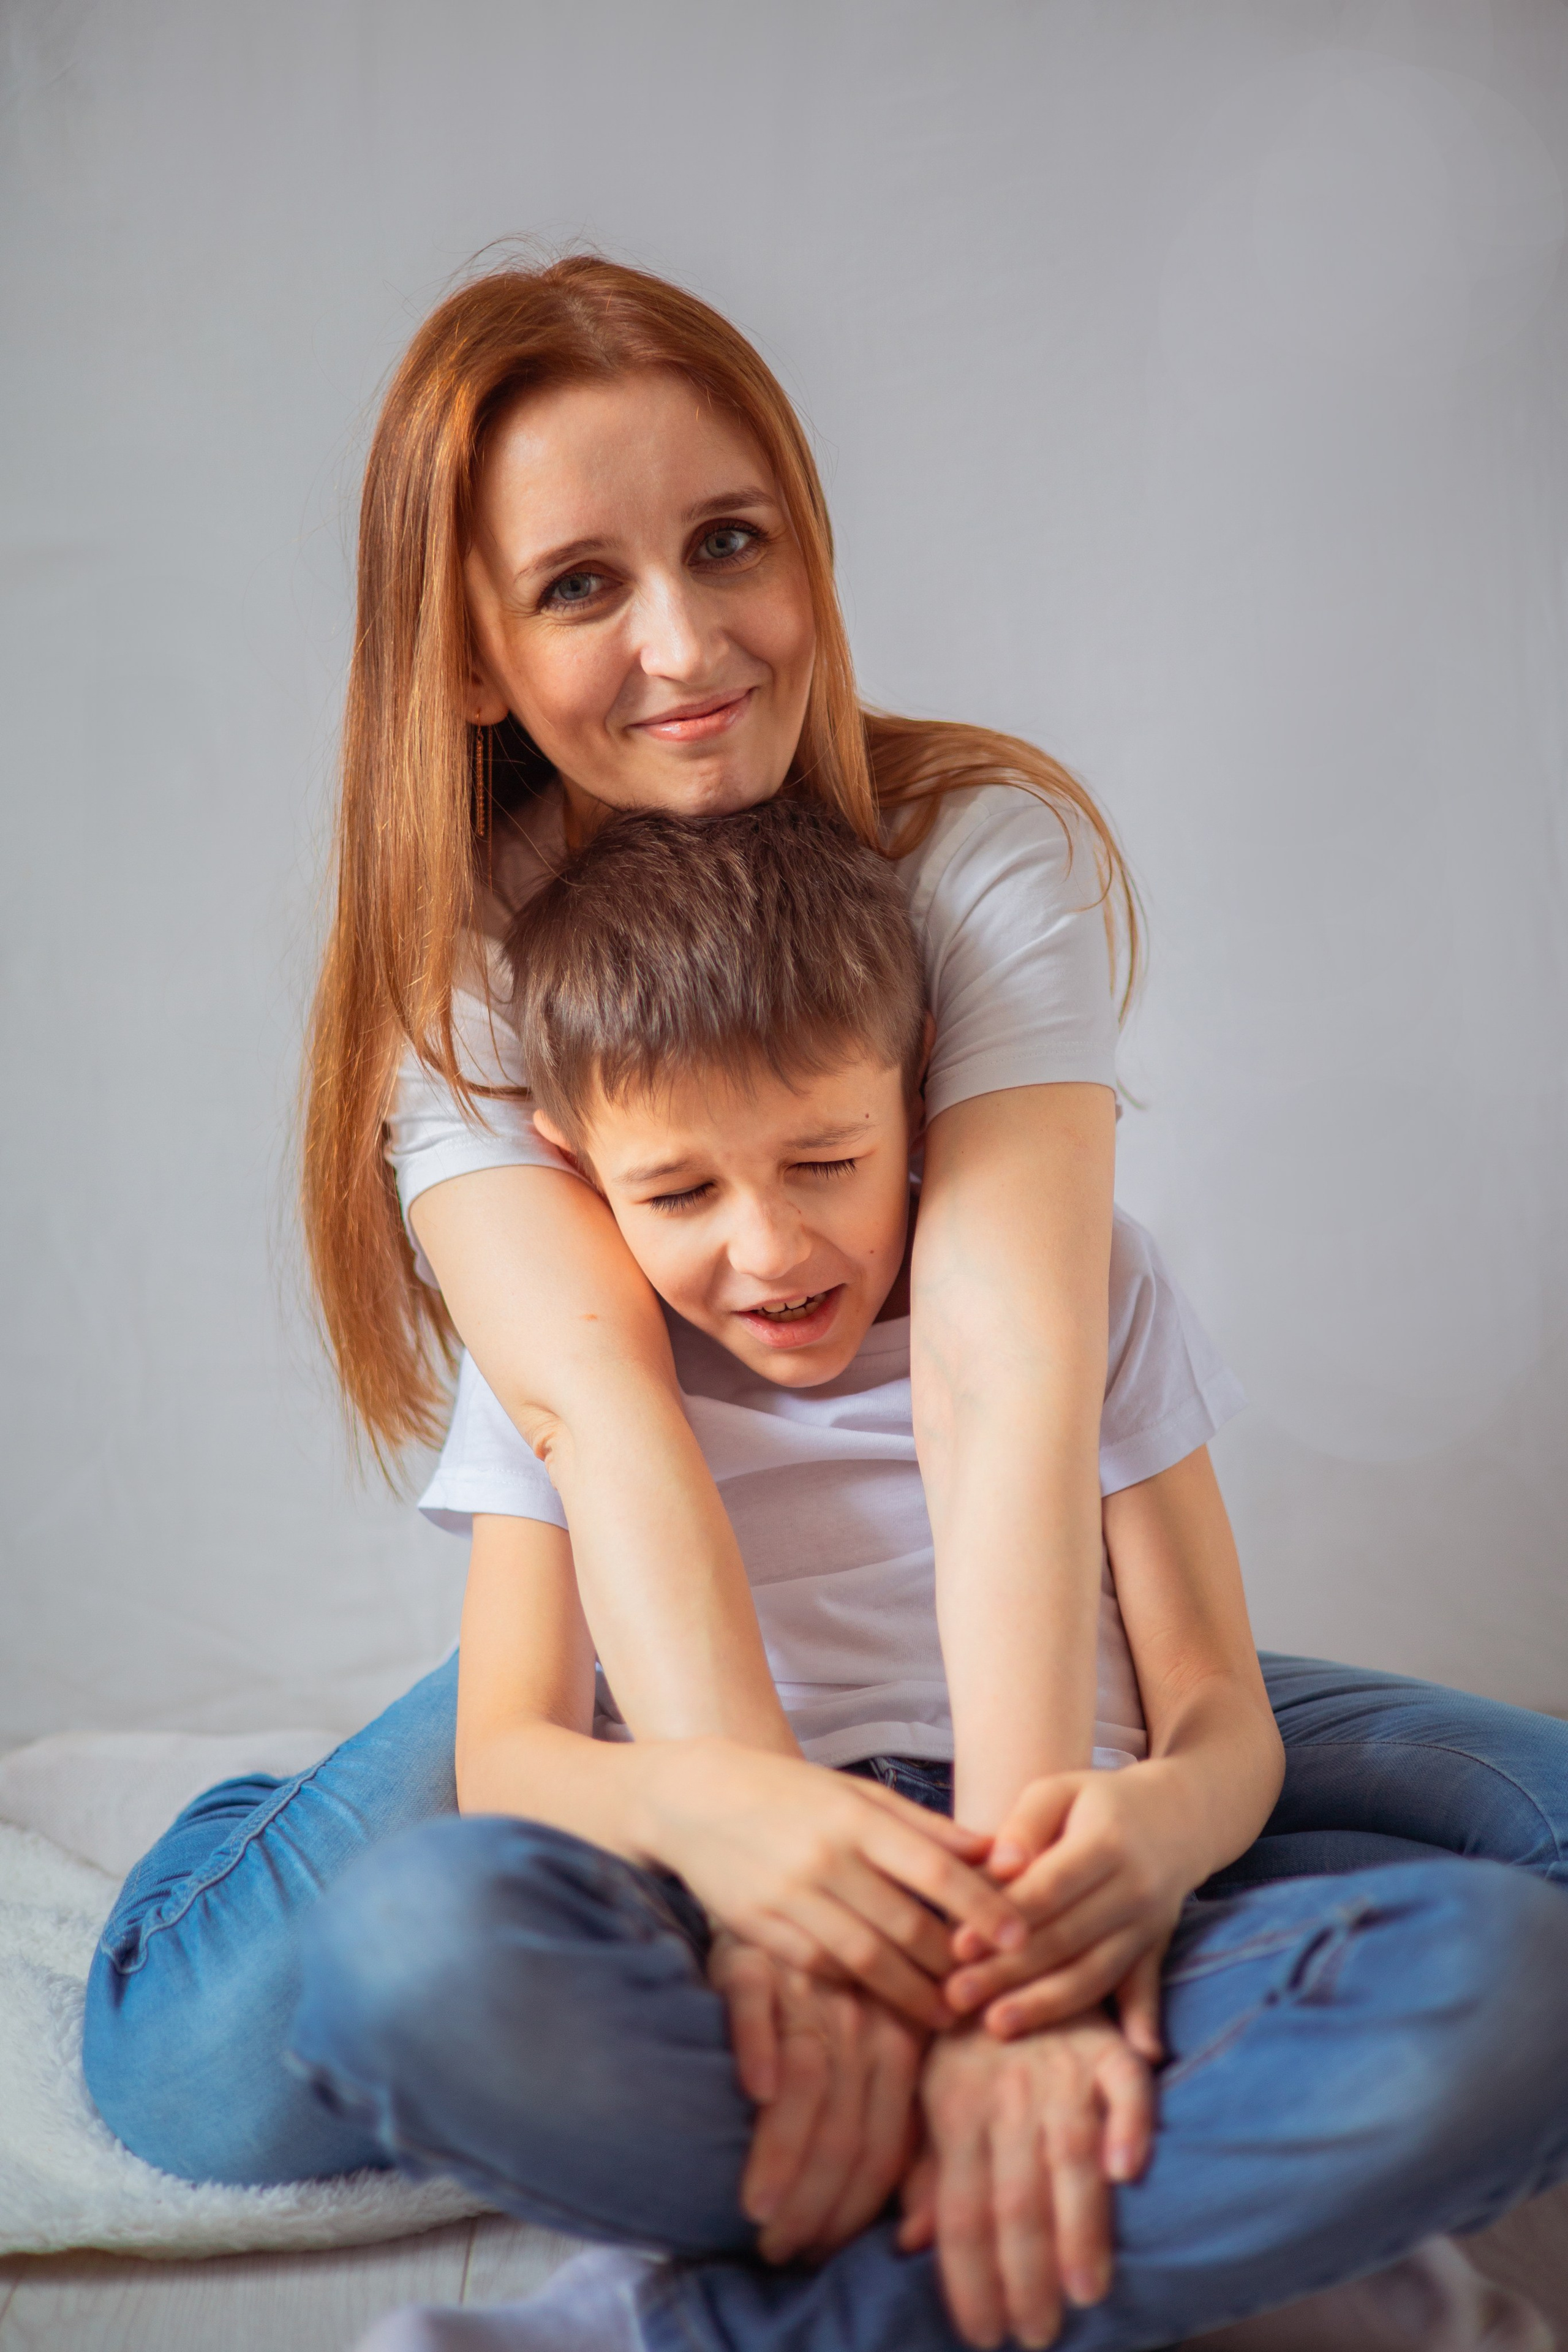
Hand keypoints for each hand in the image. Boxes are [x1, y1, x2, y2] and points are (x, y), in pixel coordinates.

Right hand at [644, 1740, 1025, 2027]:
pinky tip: (883, 1995)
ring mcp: (788, 1896)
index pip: (935, 1871)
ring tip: (947, 2012)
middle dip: (953, 1962)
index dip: (981, 1908)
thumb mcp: (857, 1793)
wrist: (694, 1799)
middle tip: (990, 1985)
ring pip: (866, 1958)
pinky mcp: (758, 1929)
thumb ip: (924, 1827)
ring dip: (912, 1992)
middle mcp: (825, 1857)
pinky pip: (820, 1967)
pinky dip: (857, 1984)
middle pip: (907, 1924)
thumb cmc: (790, 1794)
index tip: (1019, 1938)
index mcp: (857, 1817)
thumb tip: (995, 1853)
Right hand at [710, 1933, 927, 2262]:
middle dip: (814, 2201)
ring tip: (757, 2211)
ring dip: (782, 2154)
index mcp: (898, 2046)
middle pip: (843, 2126)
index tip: (819, 2255)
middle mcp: (858, 2019)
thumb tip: (918, 2234)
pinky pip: (757, 2010)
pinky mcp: (754, 1962)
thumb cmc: (835, 1999)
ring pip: (805, 2081)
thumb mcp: (883, 2054)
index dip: (853, 2210)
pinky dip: (758, 2050)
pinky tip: (752, 2094)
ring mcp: (807, 1990)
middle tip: (779, 2250)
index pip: (882, 2146)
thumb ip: (907, 2135)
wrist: (789, 1896)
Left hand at [900, 2012, 1153, 2350]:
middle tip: (1037, 2333)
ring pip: (1068, 2153)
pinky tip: (1128, 2169)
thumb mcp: (928, 2093)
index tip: (983, 2334)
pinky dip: (1127, 2122)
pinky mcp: (1106, 2044)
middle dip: (1025, 2273)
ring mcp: (1060, 2068)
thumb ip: (925, 2169)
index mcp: (957, 2110)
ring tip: (1085, 2290)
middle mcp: (1007, 2095)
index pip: (961, 2211)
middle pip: (1014, 2195)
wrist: (1000, 1941)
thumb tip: (908, 2243)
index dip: (969, 2277)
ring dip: (1078, 2224)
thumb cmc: (963, 2032)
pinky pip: (1124, 2083)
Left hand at [946, 1767, 1187, 2048]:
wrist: (1178, 1816)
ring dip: (1047, 2005)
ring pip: (1097, 1972)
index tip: (956, 1946)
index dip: (1003, 1919)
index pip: (1049, 1888)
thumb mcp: (1059, 1791)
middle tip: (955, 1995)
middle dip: (1008, 1972)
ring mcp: (1150, 1923)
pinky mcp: (1157, 1947)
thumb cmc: (1097, 1802)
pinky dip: (1143, 2021)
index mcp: (1107, 1841)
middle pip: (1067, 1938)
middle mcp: (1135, 1887)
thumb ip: (1025, 1824)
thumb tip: (1001, 1865)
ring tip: (994, 2026)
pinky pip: (1145, 1987)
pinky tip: (1137, 2056)